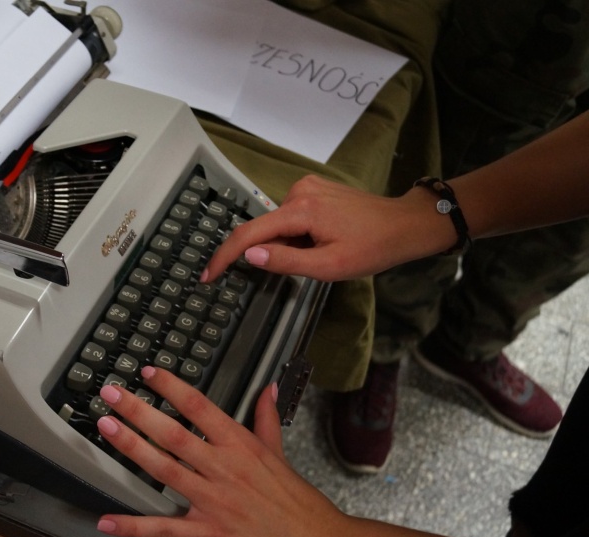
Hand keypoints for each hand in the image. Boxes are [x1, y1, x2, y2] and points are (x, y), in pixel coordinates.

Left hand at [95, 366, 347, 536]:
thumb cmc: (301, 505)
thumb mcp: (282, 455)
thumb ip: (267, 420)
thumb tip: (269, 389)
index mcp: (242, 446)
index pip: (201, 407)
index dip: (172, 387)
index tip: (148, 373)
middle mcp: (225, 468)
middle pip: (174, 433)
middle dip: (138, 411)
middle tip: (111, 393)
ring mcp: (215, 501)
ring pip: (165, 469)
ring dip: (132, 447)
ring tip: (106, 427)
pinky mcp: (210, 534)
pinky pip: (166, 529)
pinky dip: (134, 526)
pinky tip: (107, 521)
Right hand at [202, 175, 454, 282]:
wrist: (404, 225)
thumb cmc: (372, 249)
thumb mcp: (328, 266)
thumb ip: (285, 261)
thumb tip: (249, 255)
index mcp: (301, 210)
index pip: (249, 234)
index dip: (225, 257)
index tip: (208, 276)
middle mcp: (298, 191)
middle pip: (265, 229)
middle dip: (275, 252)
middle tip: (310, 263)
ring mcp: (306, 186)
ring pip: (278, 225)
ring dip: (289, 244)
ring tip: (323, 251)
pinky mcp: (313, 188)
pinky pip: (290, 216)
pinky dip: (297, 233)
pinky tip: (324, 238)